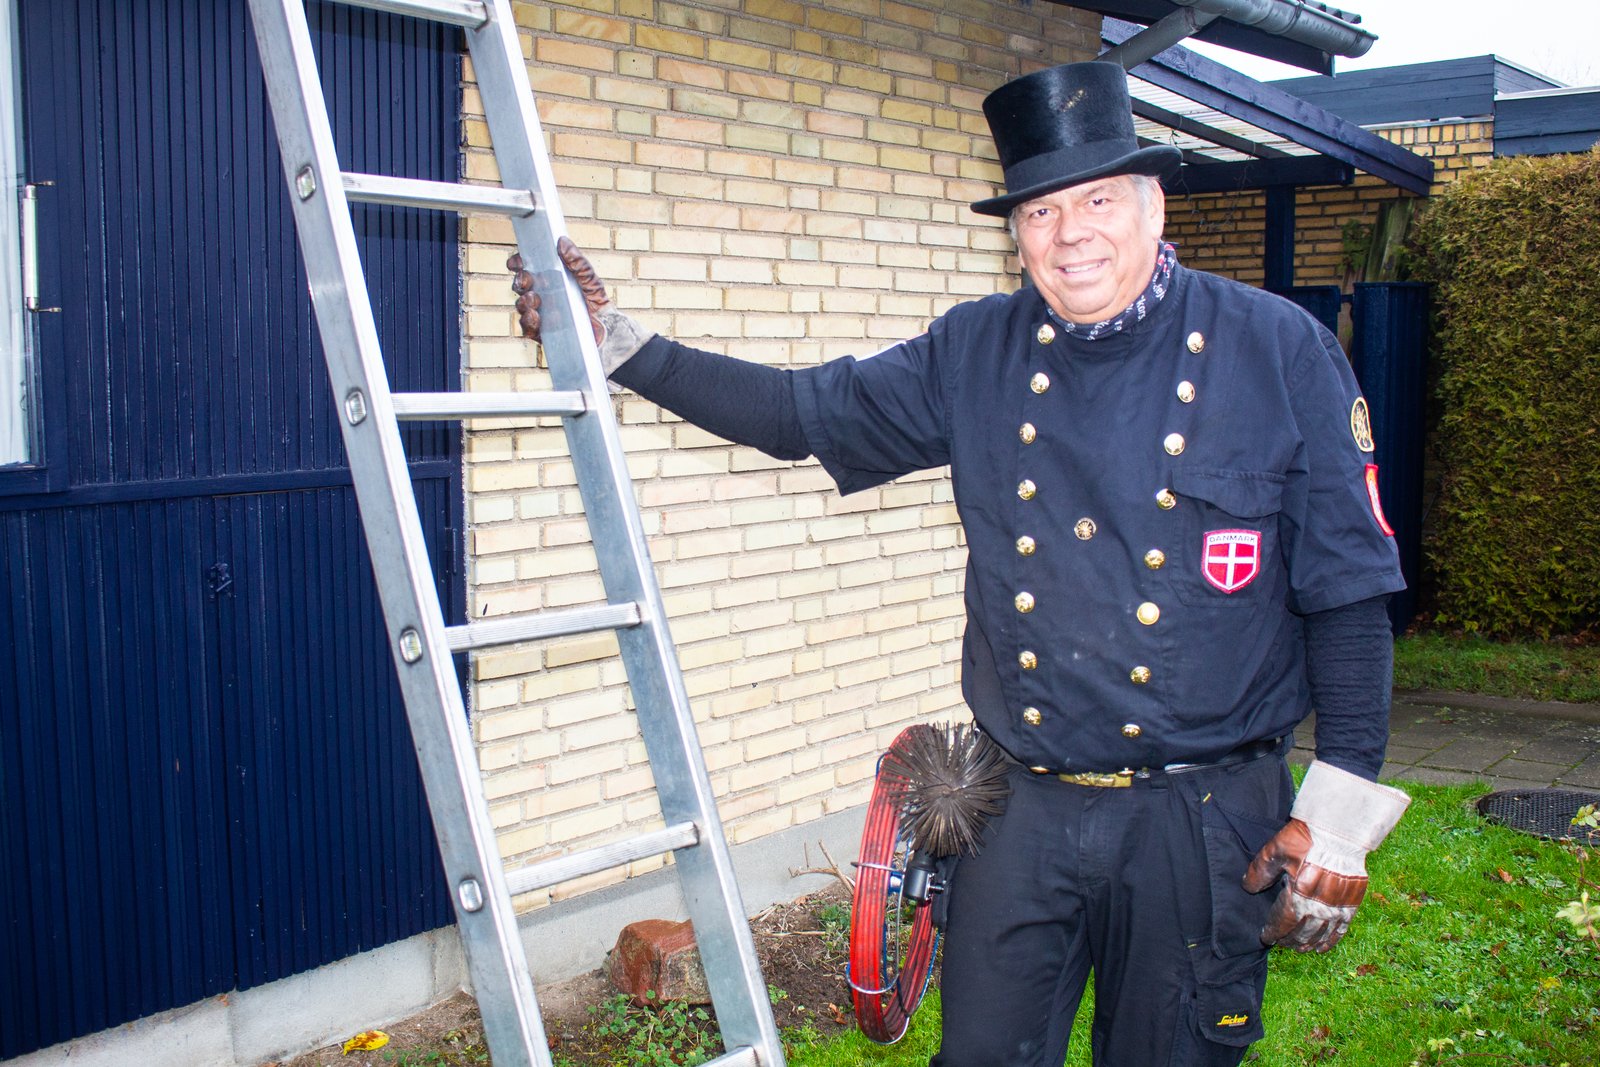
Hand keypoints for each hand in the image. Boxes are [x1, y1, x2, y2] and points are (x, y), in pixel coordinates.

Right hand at [507, 236, 609, 344]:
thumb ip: (577, 261)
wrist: (606, 329)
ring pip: (521, 306)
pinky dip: (528, 321)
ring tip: (535, 300)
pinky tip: (535, 316)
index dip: (518, 263)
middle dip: (520, 281)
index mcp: (548, 279)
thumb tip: (562, 241)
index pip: (527, 268)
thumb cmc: (597, 302)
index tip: (517, 262)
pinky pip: (528, 328)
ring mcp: (540, 314)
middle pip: (520, 285)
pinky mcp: (542, 333)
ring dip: (523, 301)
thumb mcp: (589, 278)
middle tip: (527, 281)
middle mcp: (541, 296)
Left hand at [1242, 817, 1366, 951]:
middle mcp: (1319, 905)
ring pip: (1320, 933)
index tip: (1265, 937)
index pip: (1283, 922)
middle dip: (1289, 939)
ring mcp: (1337, 906)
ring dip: (1308, 943)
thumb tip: (1248, 888)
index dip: (1273, 932)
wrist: (1340, 831)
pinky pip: (1341, 929)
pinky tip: (1322, 947)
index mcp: (1298, 894)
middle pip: (1301, 931)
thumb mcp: (1274, 851)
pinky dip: (1331, 940)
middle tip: (1281, 943)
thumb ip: (1259, 872)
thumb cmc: (1305, 839)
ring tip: (1299, 948)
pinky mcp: (1351, 903)